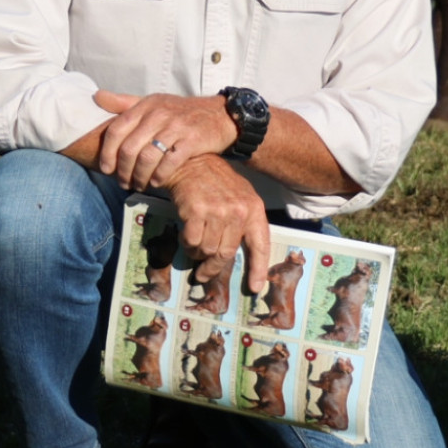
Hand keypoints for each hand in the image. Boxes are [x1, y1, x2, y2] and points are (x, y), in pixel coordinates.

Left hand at [93, 90, 237, 190]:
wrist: (220, 114)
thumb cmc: (182, 112)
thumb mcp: (154, 102)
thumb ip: (124, 102)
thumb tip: (97, 97)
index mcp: (146, 105)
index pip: (117, 129)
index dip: (107, 152)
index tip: (105, 169)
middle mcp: (159, 114)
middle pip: (129, 148)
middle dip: (123, 171)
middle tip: (123, 182)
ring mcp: (176, 127)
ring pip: (147, 158)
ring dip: (139, 177)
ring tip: (138, 185)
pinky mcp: (192, 141)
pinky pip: (169, 163)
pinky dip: (159, 176)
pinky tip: (156, 182)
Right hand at [162, 154, 270, 296]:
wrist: (190, 160)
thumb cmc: (214, 181)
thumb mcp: (239, 196)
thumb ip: (243, 222)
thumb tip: (239, 254)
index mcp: (253, 208)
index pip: (260, 245)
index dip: (258, 269)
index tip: (254, 287)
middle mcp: (239, 210)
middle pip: (227, 253)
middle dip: (213, 268)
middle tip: (204, 274)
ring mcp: (218, 210)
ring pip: (207, 250)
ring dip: (197, 253)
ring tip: (193, 245)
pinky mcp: (197, 211)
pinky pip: (192, 242)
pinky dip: (187, 243)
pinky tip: (186, 234)